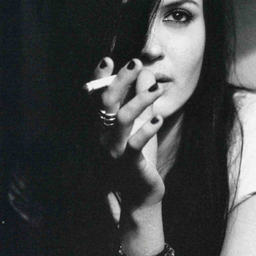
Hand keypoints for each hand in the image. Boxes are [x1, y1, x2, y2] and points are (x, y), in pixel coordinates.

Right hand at [94, 57, 164, 209]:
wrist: (139, 195)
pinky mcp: (128, 164)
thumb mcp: (139, 126)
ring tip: (158, 90)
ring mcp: (114, 151)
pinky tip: (159, 120)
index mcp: (102, 127)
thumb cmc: (138, 159)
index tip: (108, 60)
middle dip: (120, 80)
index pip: (96, 98)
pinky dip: (147, 129)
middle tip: (135, 63)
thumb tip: (145, 74)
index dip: (99, 79)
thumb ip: (140, 101)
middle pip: (107, 102)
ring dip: (140, 100)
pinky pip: (135, 143)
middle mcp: (103, 137)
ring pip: (122, 119)